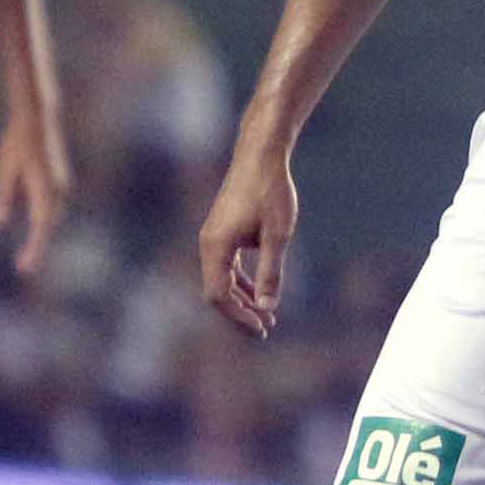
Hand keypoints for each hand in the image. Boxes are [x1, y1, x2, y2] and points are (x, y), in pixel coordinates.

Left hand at [0, 118, 70, 275]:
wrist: (39, 117)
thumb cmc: (17, 141)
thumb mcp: (4, 169)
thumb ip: (3, 198)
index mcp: (43, 189)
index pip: (41, 227)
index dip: (34, 249)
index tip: (24, 268)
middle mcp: (58, 190)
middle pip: (49, 227)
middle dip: (38, 248)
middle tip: (22, 268)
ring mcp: (63, 185)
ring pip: (53, 218)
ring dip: (43, 235)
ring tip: (27, 255)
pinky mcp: (61, 181)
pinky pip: (54, 208)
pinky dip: (46, 222)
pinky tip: (37, 230)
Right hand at [199, 140, 298, 338]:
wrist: (260, 156)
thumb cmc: (270, 192)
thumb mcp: (277, 235)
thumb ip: (270, 272)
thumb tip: (268, 308)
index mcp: (215, 247)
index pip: (219, 295)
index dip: (239, 316)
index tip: (263, 326)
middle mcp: (208, 244)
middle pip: (217, 292)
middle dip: (240, 313)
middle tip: (266, 329)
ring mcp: (213, 238)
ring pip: (221, 280)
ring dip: (242, 299)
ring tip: (266, 316)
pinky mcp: (221, 232)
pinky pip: (226, 267)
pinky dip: (242, 282)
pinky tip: (259, 292)